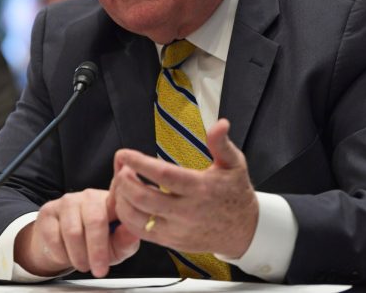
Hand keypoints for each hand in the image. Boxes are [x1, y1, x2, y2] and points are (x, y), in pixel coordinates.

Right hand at [14, 188, 139, 277]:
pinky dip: (62, 254)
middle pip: (95, 219)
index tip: (125, 194)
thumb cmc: (94, 244)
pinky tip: (67, 255)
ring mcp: (68, 201)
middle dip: (97, 250)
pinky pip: (54, 237)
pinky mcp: (48, 211)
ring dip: (79, 255)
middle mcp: (89, 196)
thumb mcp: (115, 246)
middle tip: (99, 270)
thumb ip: (126, 240)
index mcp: (110, 201)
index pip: (119, 195)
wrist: (61, 246)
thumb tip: (134, 232)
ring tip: (83, 265)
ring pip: (73, 231)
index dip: (122, 194)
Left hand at [109, 118, 257, 257]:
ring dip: (122, 199)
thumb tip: (220, 123)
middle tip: (122, 167)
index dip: (140, 163)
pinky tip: (127, 202)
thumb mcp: (234, 164)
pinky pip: (140, 232)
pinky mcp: (171, 242)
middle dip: (125, 181)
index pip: (163, 175)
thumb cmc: (236, 193)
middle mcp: (187, 212)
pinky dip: (128, 217)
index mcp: (200, 188)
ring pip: (138, 218)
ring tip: (123, 183)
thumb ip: (221, 143)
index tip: (123, 153)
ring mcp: (177, 230)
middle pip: (144, 198)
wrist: (243, 231)